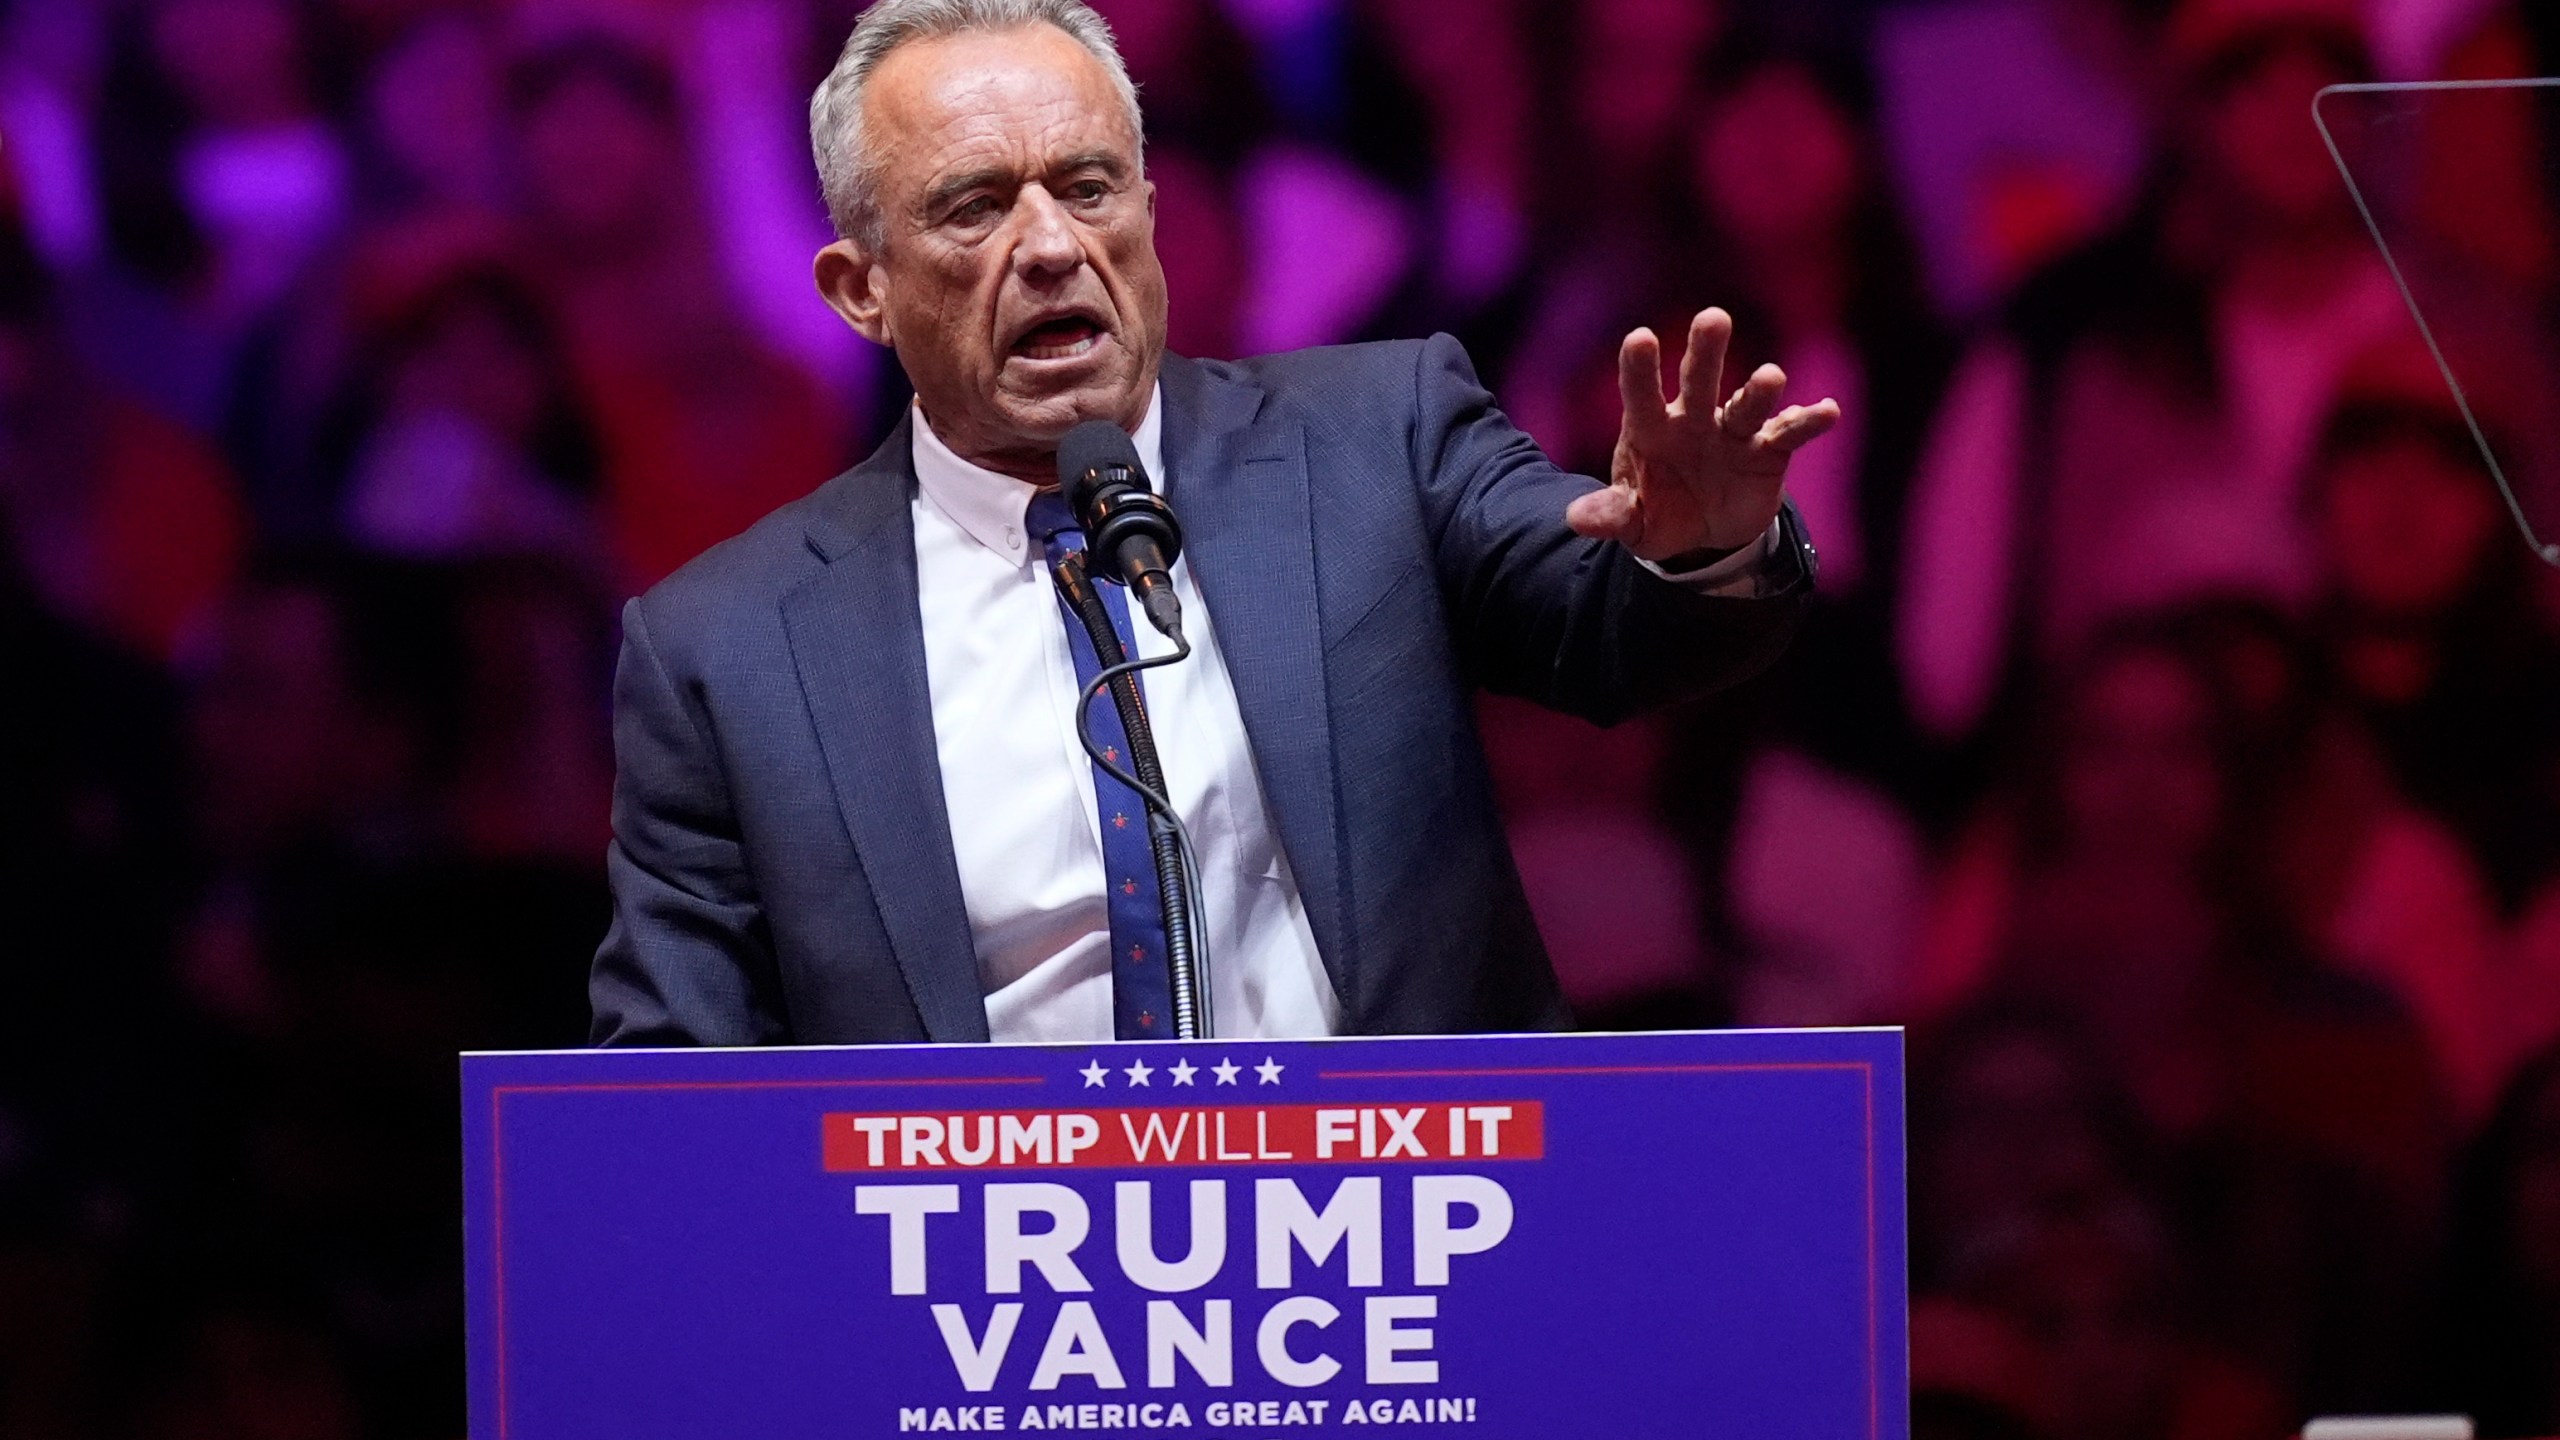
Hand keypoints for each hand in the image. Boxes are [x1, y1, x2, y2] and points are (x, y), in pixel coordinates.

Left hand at [1564, 307, 1841, 562]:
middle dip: (1706, 351)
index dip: (1640, 368)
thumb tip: (1577, 518)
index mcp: (1651, 428)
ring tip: (1770, 377)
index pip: (1641, 393)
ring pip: (1746, 403)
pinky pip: (1789, 433)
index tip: (1640, 338)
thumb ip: (1611, 515)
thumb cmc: (1659, 513)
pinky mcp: (1769, 450)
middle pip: (1699, 379)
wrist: (1704, 534)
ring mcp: (1733, 431)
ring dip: (1759, 391)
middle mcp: (1693, 419)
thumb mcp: (1632, 522)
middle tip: (1713, 318)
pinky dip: (1807, 421)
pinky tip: (1828, 411)